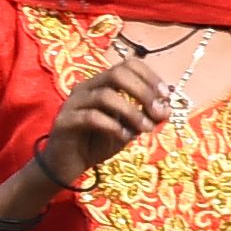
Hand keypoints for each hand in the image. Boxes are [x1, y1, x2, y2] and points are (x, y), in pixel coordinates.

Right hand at [40, 57, 169, 188]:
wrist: (67, 164)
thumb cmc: (98, 143)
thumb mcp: (129, 129)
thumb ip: (145, 117)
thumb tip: (166, 109)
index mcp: (101, 84)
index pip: (127, 65)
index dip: (150, 77)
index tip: (166, 96)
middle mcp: (86, 88)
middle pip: (117, 74)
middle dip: (143, 91)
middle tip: (157, 112)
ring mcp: (73, 104)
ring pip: (105, 95)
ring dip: (132, 112)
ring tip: (145, 129)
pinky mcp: (64, 122)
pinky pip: (91, 117)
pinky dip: (113, 127)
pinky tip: (124, 138)